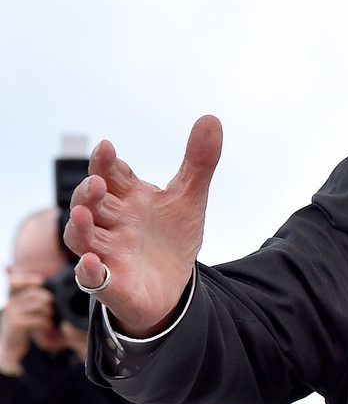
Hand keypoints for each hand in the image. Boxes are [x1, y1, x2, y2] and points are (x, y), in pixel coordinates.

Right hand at [0, 275, 49, 369]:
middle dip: (47, 301)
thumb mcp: (18, 308)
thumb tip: (20, 272)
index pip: (14, 282)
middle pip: (34, 294)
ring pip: (40, 306)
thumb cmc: (18, 326)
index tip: (40, 281)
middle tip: (50, 310)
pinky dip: (46, 324)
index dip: (27, 279)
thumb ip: (23, 294)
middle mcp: (8, 304)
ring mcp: (12, 314)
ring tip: (47, 319)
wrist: (9, 347)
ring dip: (48, 313)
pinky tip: (44, 327)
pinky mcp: (18, 324)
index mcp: (9, 298)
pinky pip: (40, 319)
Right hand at [62, 116, 222, 336]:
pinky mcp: (111, 284)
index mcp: (126, 198)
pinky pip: (93, 279)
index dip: (104, 162)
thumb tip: (211, 118)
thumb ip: (199, 161)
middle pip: (88, 204)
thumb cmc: (172, 236)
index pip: (109, 175)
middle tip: (96, 183)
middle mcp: (110, 223)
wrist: (174, 284)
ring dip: (80, 227)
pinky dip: (89, 272)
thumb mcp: (190, 197)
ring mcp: (107, 253)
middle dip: (88, 193)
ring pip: (81, 238)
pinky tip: (93, 264)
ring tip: (85, 215)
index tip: (107, 147)